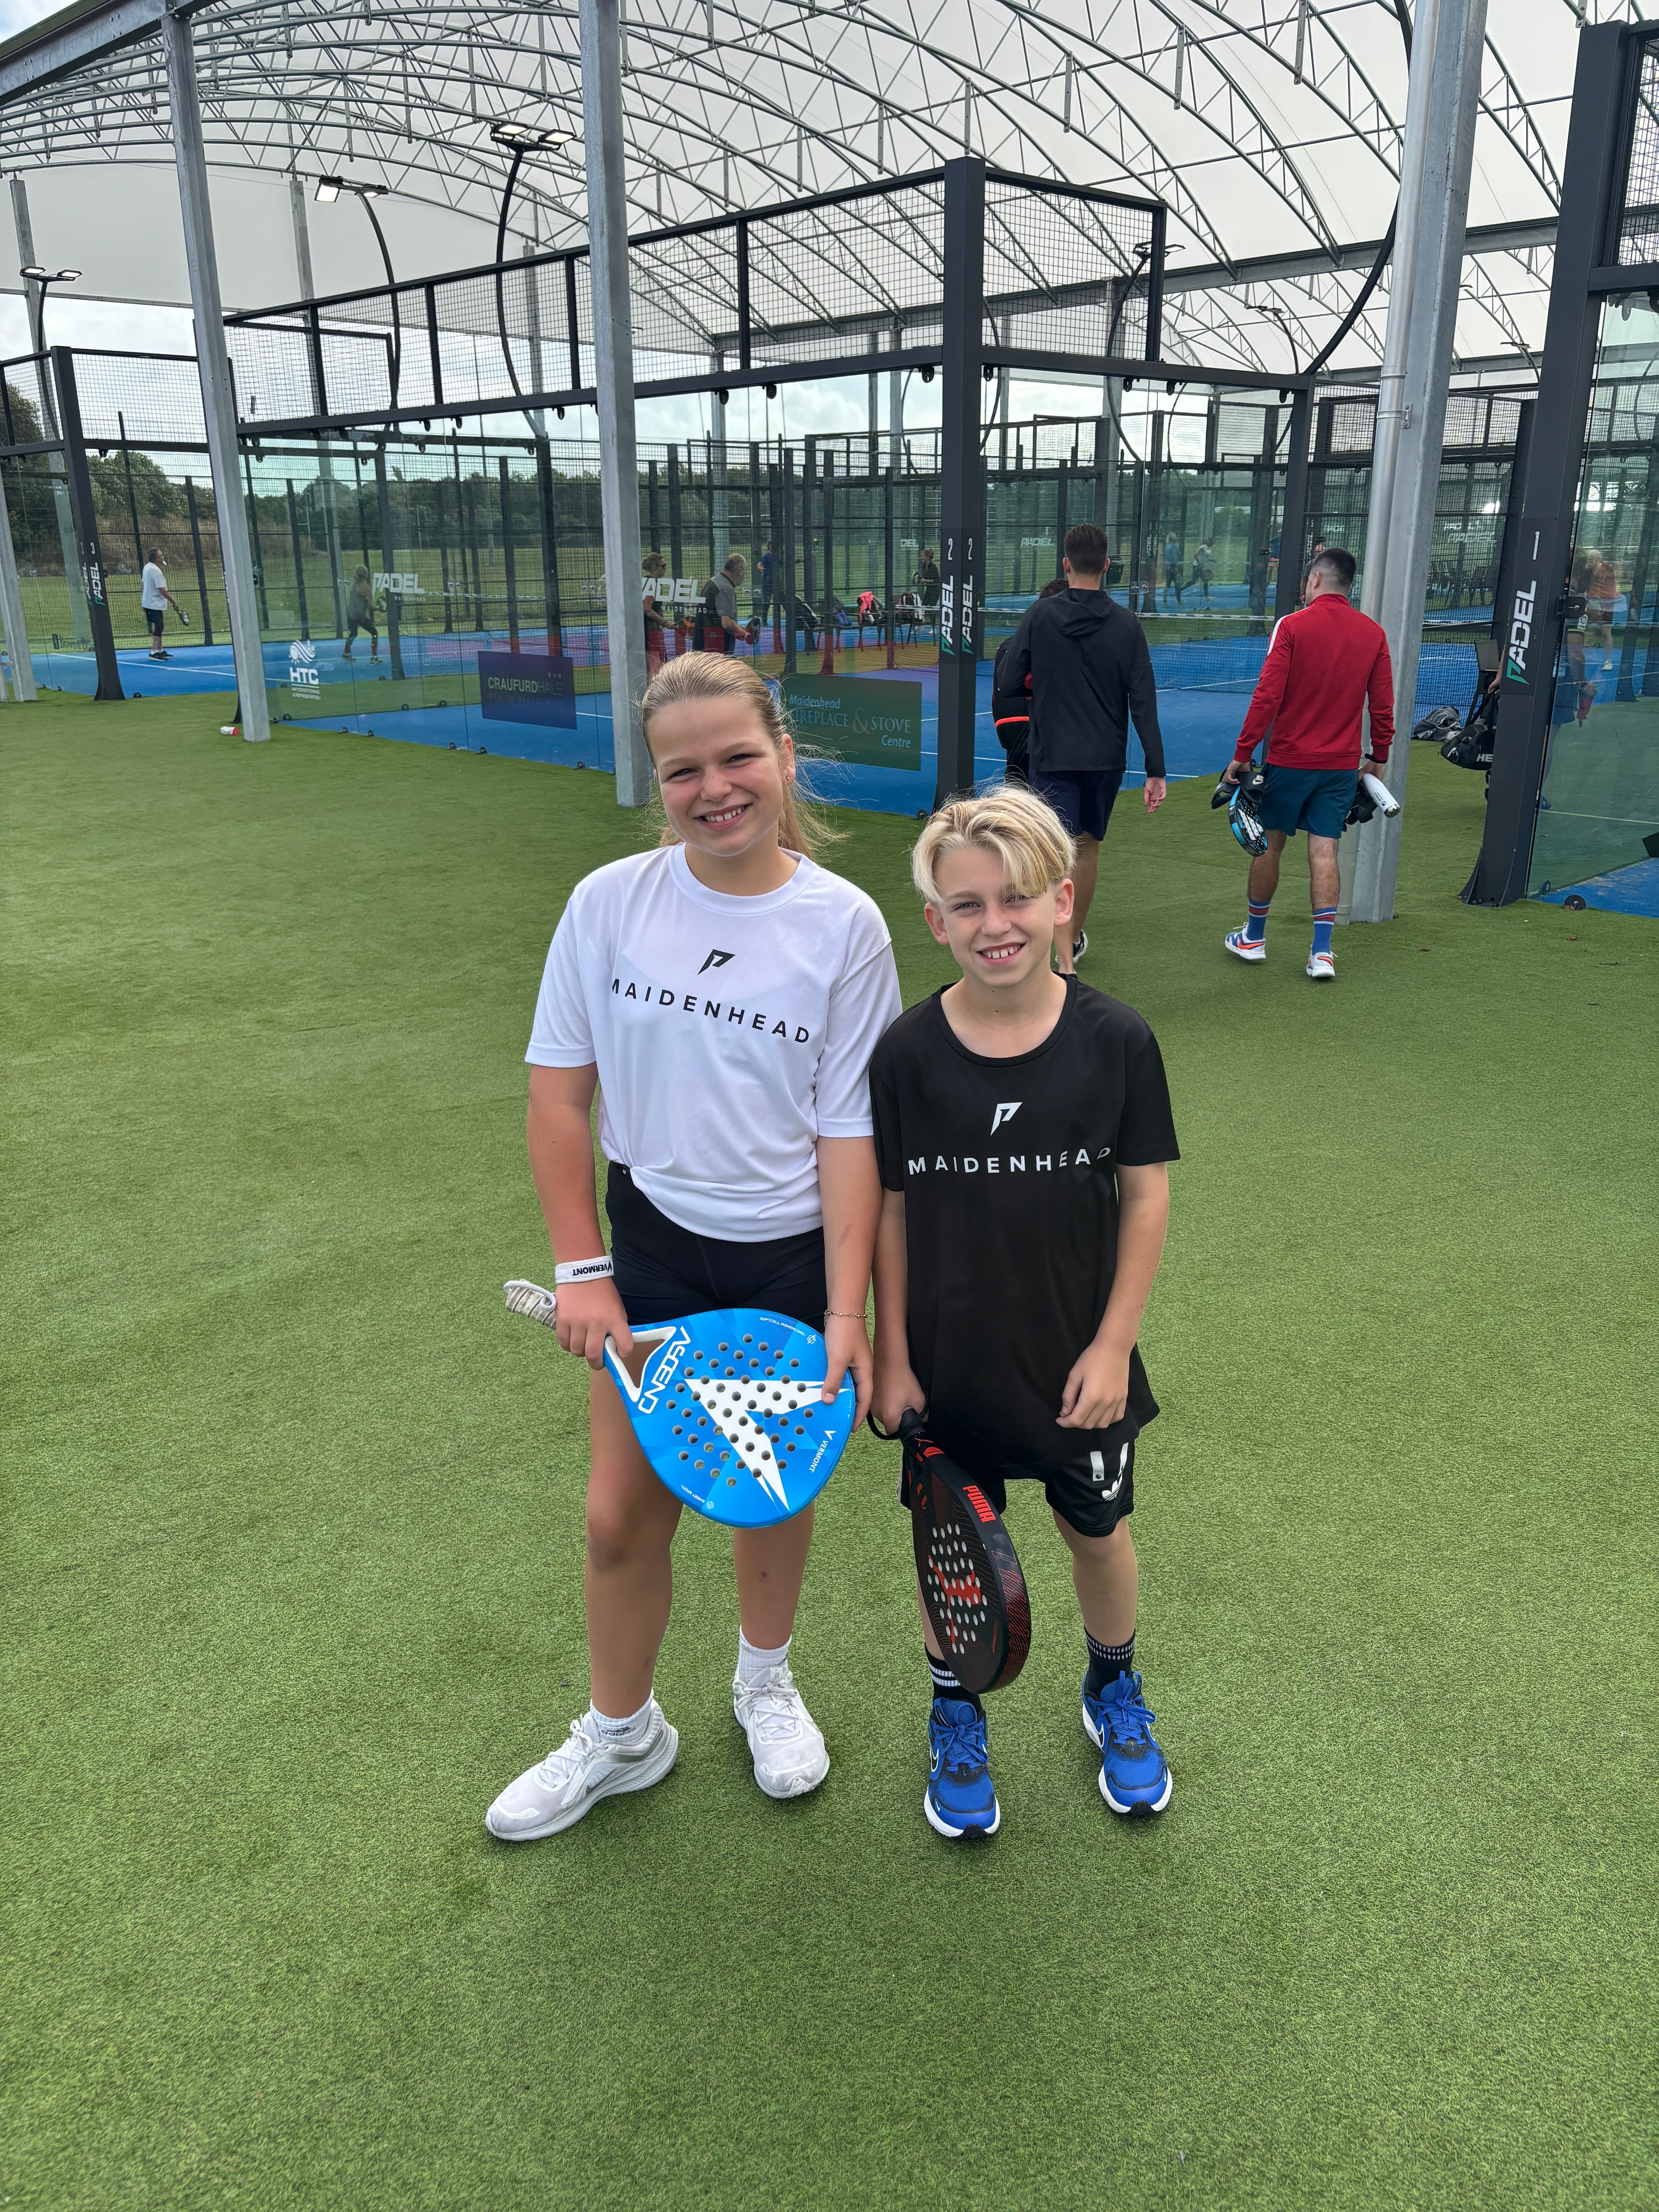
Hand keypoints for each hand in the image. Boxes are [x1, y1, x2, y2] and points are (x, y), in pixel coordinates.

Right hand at [556, 1278, 631, 1368]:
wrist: (583, 1273)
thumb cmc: (603, 1293)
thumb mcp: (617, 1308)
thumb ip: (617, 1327)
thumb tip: (614, 1348)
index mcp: (614, 1318)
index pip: (625, 1344)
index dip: (623, 1354)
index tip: (619, 1354)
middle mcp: (596, 1322)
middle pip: (594, 1355)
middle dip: (596, 1363)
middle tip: (597, 1362)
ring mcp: (578, 1321)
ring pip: (577, 1350)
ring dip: (580, 1352)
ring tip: (583, 1345)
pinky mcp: (563, 1319)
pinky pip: (564, 1343)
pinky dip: (568, 1345)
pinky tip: (572, 1339)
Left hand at [823, 1313, 873, 1428]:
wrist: (842, 1309)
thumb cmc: (844, 1332)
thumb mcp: (837, 1359)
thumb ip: (834, 1380)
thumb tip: (829, 1401)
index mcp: (865, 1372)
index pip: (865, 1398)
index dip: (860, 1414)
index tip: (852, 1428)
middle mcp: (860, 1369)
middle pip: (857, 1393)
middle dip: (850, 1408)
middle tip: (839, 1421)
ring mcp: (852, 1362)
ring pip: (847, 1384)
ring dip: (839, 1395)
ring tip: (829, 1408)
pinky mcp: (842, 1355)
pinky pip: (839, 1374)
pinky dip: (832, 1383)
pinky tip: (822, 1387)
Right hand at [872, 1360, 925, 1436]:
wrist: (889, 1361)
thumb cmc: (903, 1379)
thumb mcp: (919, 1399)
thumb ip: (922, 1414)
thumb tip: (923, 1421)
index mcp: (889, 1417)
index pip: (895, 1433)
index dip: (902, 1430)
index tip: (908, 1422)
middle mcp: (877, 1414)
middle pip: (888, 1423)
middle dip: (896, 1418)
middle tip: (905, 1406)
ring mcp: (871, 1405)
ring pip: (882, 1414)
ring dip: (889, 1409)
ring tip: (896, 1396)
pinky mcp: (869, 1396)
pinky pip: (877, 1405)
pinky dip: (883, 1402)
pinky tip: (889, 1392)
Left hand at [1056, 1338, 1130, 1429]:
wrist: (1114, 1347)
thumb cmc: (1092, 1358)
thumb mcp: (1074, 1374)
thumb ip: (1068, 1395)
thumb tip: (1065, 1412)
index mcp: (1091, 1397)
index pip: (1077, 1420)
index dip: (1066, 1423)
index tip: (1059, 1419)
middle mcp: (1105, 1403)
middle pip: (1089, 1424)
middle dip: (1075, 1423)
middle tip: (1069, 1414)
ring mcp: (1116, 1401)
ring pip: (1103, 1424)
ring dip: (1090, 1423)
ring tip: (1083, 1414)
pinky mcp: (1124, 1398)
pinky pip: (1117, 1417)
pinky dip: (1107, 1420)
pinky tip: (1099, 1413)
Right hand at [1143, 776, 1166, 812]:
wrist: (1154, 776)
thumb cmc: (1149, 782)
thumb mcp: (1146, 791)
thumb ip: (1146, 798)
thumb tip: (1145, 805)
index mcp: (1151, 797)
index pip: (1151, 805)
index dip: (1150, 809)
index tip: (1148, 812)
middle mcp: (1156, 797)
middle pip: (1156, 805)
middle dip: (1154, 809)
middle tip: (1151, 811)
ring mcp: (1160, 794)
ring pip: (1160, 802)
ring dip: (1157, 805)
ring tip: (1154, 806)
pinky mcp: (1163, 791)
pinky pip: (1163, 797)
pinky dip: (1160, 799)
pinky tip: (1157, 800)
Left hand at [1221, 760, 1244, 786]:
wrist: (1243, 758)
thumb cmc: (1245, 763)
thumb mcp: (1246, 771)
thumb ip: (1244, 776)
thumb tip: (1246, 781)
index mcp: (1234, 771)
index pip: (1232, 779)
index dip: (1235, 782)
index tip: (1239, 784)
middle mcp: (1231, 771)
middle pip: (1229, 780)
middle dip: (1233, 783)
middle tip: (1238, 784)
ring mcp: (1229, 771)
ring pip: (1227, 780)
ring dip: (1232, 783)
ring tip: (1237, 782)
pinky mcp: (1228, 771)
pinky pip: (1228, 778)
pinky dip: (1232, 781)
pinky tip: (1236, 780)